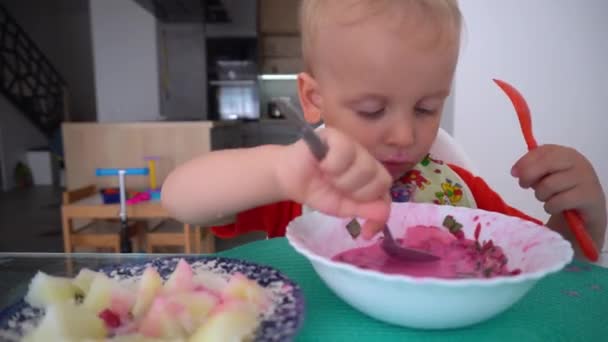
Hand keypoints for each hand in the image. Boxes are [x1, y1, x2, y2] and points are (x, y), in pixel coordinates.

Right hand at [277, 127, 391, 237]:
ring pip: (365, 166)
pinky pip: (345, 151)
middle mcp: (365, 157)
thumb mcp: (342, 207)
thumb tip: (383, 214)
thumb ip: (364, 210)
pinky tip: (321, 164)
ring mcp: (352, 144)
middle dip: (356, 193)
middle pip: (381, 179)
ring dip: (342, 180)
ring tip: (327, 176)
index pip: (387, 192)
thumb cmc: (316, 190)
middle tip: (337, 189)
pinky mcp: (335, 135)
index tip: (366, 232)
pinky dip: (332, 164)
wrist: (288, 180)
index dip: (380, 213)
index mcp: (370, 175)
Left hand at [511, 144, 606, 243]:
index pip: (543, 151)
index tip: (514, 173)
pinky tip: (555, 207)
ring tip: (547, 198)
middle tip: (525, 186)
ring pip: (549, 185)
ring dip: (541, 196)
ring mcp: (585, 178)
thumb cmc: (562, 190)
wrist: (586, 212)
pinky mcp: (588, 196)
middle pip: (546, 163)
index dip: (525, 162)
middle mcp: (578, 162)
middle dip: (528, 176)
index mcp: (566, 154)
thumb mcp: (546, 176)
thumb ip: (532, 169)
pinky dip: (550, 207)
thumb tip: (515, 171)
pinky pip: (558, 201)